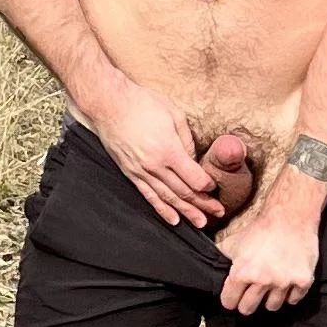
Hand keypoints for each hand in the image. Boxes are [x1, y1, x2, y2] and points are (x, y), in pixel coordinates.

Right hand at [94, 80, 220, 227]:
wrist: (108, 104)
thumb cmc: (142, 103)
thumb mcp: (173, 114)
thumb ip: (187, 139)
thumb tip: (194, 159)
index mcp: (168, 151)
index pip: (194, 178)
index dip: (207, 186)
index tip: (215, 188)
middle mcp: (154, 166)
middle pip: (183, 192)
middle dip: (203, 204)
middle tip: (218, 213)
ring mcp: (140, 172)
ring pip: (168, 198)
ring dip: (186, 212)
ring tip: (201, 222)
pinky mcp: (130, 173)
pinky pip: (148, 196)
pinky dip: (162, 210)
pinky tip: (173, 220)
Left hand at [220, 185, 323, 315]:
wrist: (290, 217)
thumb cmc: (261, 229)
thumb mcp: (234, 242)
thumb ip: (222, 258)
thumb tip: (210, 266)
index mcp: (242, 273)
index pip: (229, 302)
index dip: (230, 300)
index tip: (234, 298)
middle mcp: (262, 281)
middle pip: (248, 309)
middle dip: (247, 303)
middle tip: (251, 295)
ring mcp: (283, 283)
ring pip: (272, 307)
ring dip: (270, 299)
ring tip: (270, 287)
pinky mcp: (302, 281)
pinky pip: (293, 299)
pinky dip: (290, 294)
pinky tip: (286, 284)